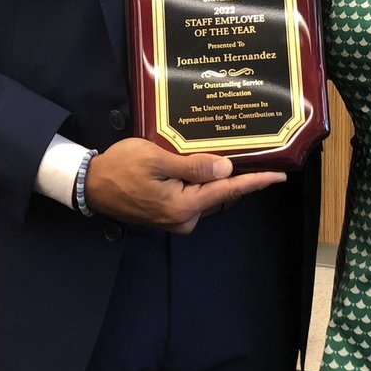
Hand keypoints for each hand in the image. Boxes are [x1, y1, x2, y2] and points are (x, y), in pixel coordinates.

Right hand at [84, 137, 285, 232]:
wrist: (91, 185)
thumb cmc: (121, 168)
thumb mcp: (157, 159)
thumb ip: (192, 166)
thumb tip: (226, 170)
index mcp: (183, 206)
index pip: (228, 191)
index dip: (255, 181)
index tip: (279, 176)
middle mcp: (184, 218)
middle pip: (218, 192)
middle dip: (234, 174)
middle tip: (251, 151)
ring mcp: (175, 219)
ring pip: (205, 193)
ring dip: (214, 177)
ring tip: (225, 154)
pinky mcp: (167, 214)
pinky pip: (192, 195)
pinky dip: (199, 181)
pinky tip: (200, 165)